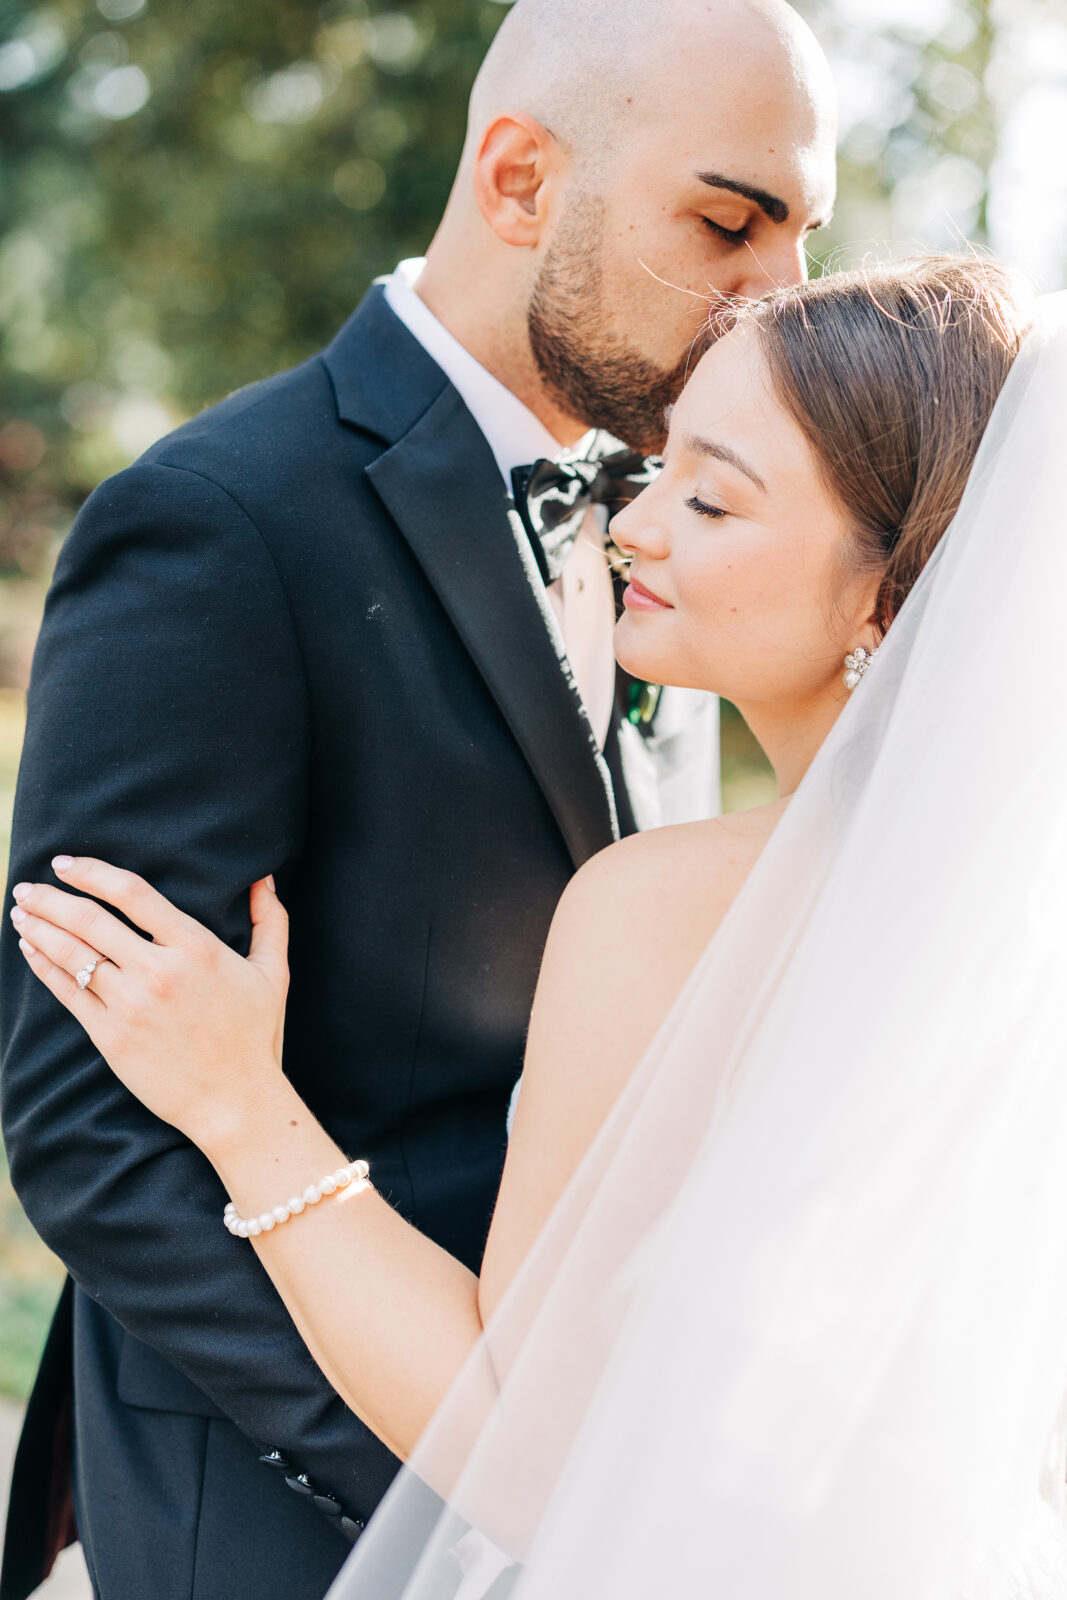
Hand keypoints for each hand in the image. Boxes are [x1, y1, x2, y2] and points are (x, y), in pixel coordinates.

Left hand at [11, 857, 289, 1154]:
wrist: (236, 1103)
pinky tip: (29, 949)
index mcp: (197, 949)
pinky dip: (43, 966)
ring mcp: (131, 1006)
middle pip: (90, 920)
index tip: (66, 862)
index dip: (92, 872)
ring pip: (72, 954)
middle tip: (27, 885)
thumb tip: (264, 876)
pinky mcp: (111, 1037)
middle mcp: (159, 972)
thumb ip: (270, 920)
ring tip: (20, 911)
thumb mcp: (274, 973)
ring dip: (38, 927)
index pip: (133, 894)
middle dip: (50, 898)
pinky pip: (67, 992)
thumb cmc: (256, 1037)